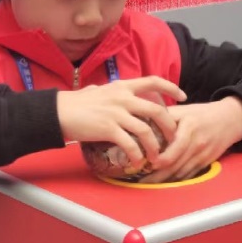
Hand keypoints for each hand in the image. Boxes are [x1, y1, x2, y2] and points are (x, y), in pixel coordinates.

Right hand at [57, 76, 186, 166]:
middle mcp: (122, 97)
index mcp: (122, 86)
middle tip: (172, 138)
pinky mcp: (108, 128)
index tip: (182, 96)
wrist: (58, 112)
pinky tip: (137, 161)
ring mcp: (116, 113)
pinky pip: (130, 144)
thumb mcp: (97, 91)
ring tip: (156, 156)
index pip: (153, 80)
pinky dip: (137, 154)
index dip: (171, 88)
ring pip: (146, 130)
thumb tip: (114, 94)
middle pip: (157, 110)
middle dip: (169, 127)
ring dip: (154, 146)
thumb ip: (111, 93)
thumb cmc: (76, 103)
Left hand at [139, 97, 241, 182]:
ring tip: (148, 182)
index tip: (145, 163)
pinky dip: (176, 180)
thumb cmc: (202, 114)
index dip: (159, 160)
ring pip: (181, 173)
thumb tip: (143, 124)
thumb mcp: (184, 110)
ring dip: (165, 180)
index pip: (174, 149)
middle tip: (140, 179)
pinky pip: (189, 175)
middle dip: (156, 175)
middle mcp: (197, 144)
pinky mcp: (206, 163)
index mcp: (190, 129)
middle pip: (175, 165)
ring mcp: (203, 155)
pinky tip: (165, 181)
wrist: (230, 120)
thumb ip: (164, 117)